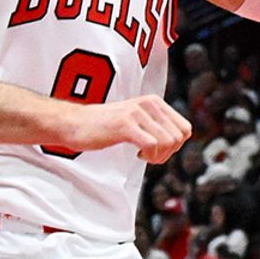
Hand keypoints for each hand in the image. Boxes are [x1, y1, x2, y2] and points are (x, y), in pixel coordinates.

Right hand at [56, 95, 191, 162]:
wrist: (74, 123)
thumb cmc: (104, 126)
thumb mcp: (136, 119)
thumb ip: (156, 124)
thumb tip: (179, 140)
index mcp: (155, 102)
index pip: (185, 129)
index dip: (175, 146)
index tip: (158, 150)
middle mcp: (149, 104)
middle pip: (179, 137)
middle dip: (168, 153)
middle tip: (149, 156)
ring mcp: (137, 113)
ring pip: (168, 142)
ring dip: (158, 156)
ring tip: (143, 156)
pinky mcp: (125, 124)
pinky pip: (152, 144)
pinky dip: (149, 156)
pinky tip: (137, 155)